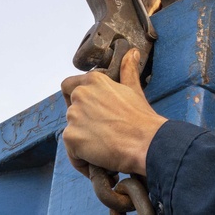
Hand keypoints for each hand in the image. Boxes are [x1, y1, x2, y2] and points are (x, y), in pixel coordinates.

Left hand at [61, 49, 166, 176]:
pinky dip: (84, 161)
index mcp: (93, 81)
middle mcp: (80, 95)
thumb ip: (128, 69)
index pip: (68, 86)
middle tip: (104, 134)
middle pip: (71, 112)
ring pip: (72, 133)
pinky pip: (73, 154)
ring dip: (85, 143)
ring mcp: (74, 116)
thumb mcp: (134, 89)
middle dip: (84, 124)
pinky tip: (101, 162)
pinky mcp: (71, 138)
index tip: (90, 112)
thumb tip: (132, 53)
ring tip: (106, 149)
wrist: (147, 142)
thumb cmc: (142, 118)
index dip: (75, 100)